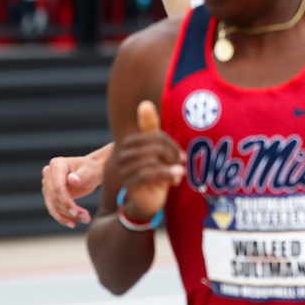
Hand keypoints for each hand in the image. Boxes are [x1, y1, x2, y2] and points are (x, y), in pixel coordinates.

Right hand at [42, 149, 107, 227]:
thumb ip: (82, 175)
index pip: (58, 187)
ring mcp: (48, 184)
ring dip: (67, 216)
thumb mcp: (92, 171)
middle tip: (86, 218)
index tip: (76, 212)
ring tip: (85, 219)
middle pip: (54, 198)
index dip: (66, 201)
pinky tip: (73, 223)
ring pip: (53, 205)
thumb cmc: (94, 169)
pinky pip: (54, 208)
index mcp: (57, 165)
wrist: (93, 170)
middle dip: (69, 210)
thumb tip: (72, 179)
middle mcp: (48, 173)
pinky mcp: (50, 194)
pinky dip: (63, 217)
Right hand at [115, 101, 183, 221]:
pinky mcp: (129, 184)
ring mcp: (124, 170)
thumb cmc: (155, 171)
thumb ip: (152, 128)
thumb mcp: (156, 150)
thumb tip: (144, 103)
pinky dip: (167, 175)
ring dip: (171, 167)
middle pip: (156, 147)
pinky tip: (177, 178)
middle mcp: (123, 154)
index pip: (157, 135)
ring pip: (153, 160)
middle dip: (173, 156)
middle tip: (180, 165)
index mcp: (130, 143)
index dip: (172, 144)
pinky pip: (150, 174)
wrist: (148, 200)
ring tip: (178, 173)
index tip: (180, 155)